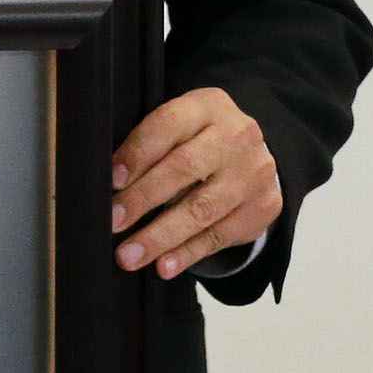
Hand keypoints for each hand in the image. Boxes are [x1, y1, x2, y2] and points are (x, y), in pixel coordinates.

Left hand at [110, 88, 280, 280]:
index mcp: (208, 106)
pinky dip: (187, 254)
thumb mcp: (178, 128)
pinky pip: (219, 236)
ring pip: (202, 209)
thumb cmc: (199, 141)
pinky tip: (163, 266)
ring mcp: (254, 173)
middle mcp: (237, 136)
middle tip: (114, 222)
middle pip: (185, 168)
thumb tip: (110, 183)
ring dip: (160, 236)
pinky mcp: (263, 207)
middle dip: (143, 198)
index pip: (169, 125)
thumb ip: (148, 146)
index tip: (112, 181)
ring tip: (130, 255)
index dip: (137, 153)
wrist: (252, 156)